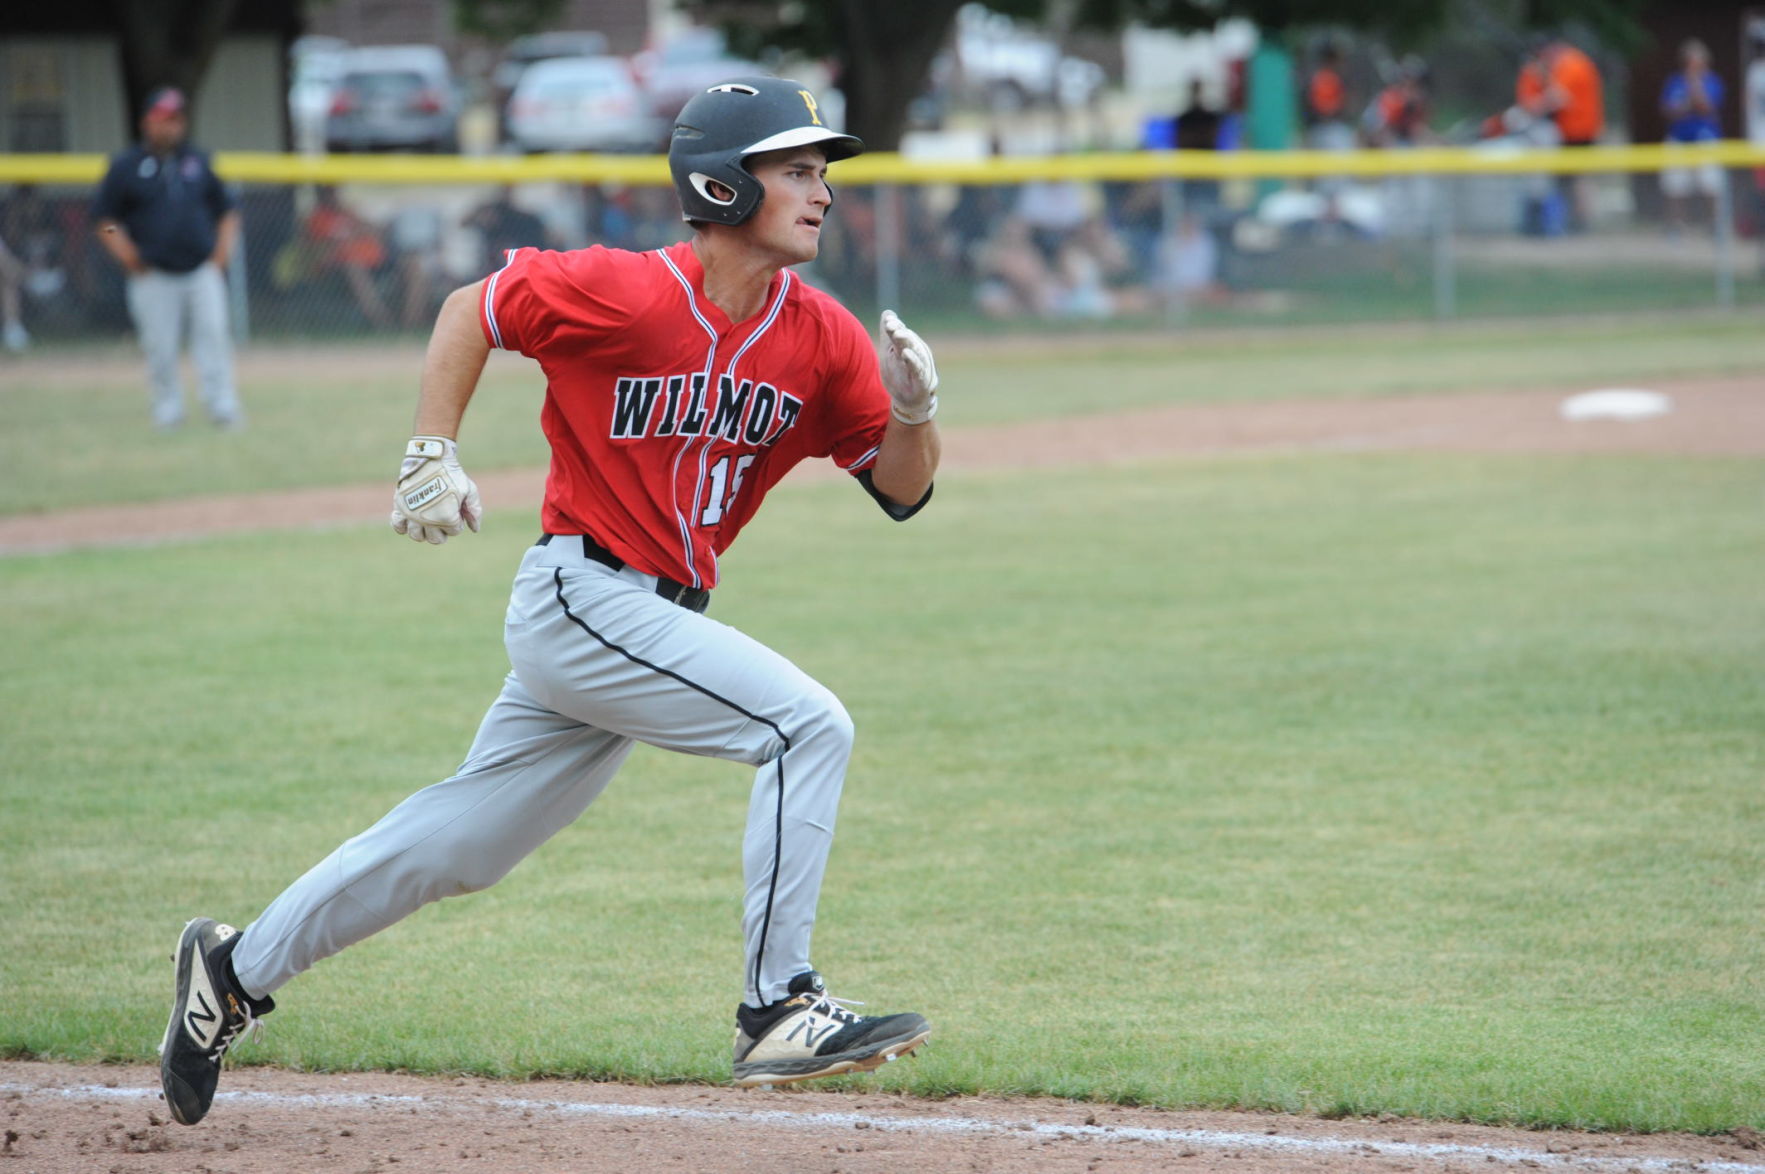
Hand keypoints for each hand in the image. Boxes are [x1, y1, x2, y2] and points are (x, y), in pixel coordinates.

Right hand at [390, 435, 480, 543]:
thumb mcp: (469, 490)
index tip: (457, 508)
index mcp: (446, 517)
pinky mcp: (400, 506)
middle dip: (443, 530)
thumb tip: (474, 529)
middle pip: (436, 539)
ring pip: (417, 536)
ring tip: (428, 520)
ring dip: (424, 532)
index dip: (458, 521)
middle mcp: (428, 520)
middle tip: (444, 517)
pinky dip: (403, 526)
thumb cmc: (452, 474)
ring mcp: (412, 514)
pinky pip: (398, 526)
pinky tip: (411, 520)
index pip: (454, 531)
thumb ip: (474, 511)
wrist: (431, 458)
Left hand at [879, 310, 938, 425]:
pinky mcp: (921, 380)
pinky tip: (906, 353)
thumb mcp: (890, 353)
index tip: (887, 321)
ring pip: (915, 351)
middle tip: (891, 326)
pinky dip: (912, 360)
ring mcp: (919, 366)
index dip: (896, 325)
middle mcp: (916, 353)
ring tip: (897, 335)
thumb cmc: (900, 373)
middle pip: (909, 339)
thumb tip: (887, 313)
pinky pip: (917, 368)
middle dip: (900, 331)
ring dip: (907, 342)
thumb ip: (888, 334)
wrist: (909, 400)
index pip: (902, 332)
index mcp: (908, 346)